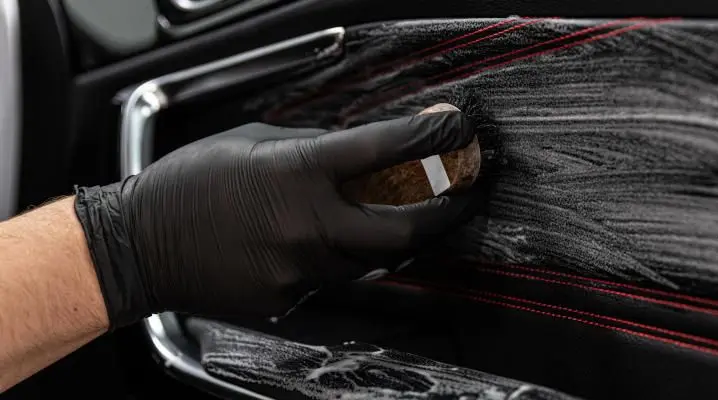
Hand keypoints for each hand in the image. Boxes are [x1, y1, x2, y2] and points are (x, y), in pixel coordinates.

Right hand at [74, 111, 475, 327]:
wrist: (138, 245)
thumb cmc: (191, 185)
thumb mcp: (256, 143)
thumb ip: (317, 149)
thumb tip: (371, 149)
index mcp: (296, 174)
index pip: (386, 151)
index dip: (431, 137)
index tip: (453, 129)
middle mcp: (305, 226)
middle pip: (405, 230)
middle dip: (450, 212)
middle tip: (466, 196)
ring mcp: (298, 270)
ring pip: (375, 261)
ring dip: (402, 238)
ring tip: (416, 217)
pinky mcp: (288, 300)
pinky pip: (336, 281)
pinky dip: (347, 260)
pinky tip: (336, 243)